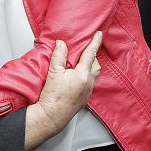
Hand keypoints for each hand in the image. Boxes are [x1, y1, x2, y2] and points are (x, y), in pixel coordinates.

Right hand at [25, 32, 101, 150]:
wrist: (51, 116)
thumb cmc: (53, 97)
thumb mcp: (53, 72)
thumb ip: (59, 56)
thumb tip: (61, 44)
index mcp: (83, 74)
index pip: (90, 54)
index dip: (95, 42)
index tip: (99, 34)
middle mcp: (89, 83)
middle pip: (95, 64)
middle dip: (92, 56)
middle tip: (86, 49)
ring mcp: (88, 91)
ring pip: (93, 74)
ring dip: (89, 66)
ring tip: (81, 62)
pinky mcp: (84, 98)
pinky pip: (89, 83)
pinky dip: (86, 76)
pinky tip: (77, 77)